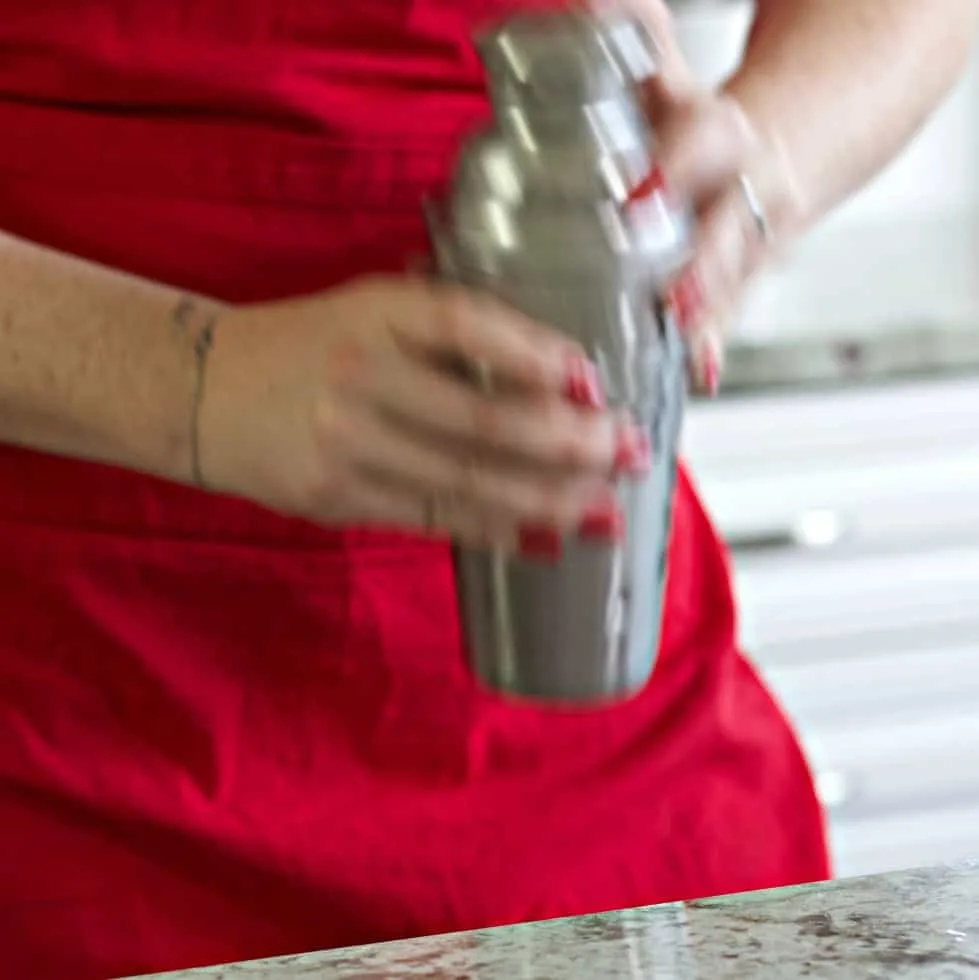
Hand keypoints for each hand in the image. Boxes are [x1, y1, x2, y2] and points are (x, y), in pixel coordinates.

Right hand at [197, 276, 648, 554]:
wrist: (201, 388)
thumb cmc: (306, 344)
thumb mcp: (370, 311)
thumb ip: (447, 333)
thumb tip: (556, 377)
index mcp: (374, 312)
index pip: (469, 326)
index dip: (538, 355)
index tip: (595, 382)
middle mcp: (362, 376)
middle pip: (486, 420)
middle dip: (572, 444)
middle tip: (633, 455)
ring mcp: (346, 443)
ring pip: (468, 481)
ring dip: (549, 499)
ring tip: (605, 508)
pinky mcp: (335, 499)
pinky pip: (431, 518)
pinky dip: (494, 529)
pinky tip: (543, 538)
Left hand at [617, 0, 799, 392]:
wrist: (778, 153)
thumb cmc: (702, 129)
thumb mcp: (673, 80)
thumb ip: (637, 44)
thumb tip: (584, 4)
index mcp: (722, 136)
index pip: (703, 147)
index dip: (674, 171)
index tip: (639, 197)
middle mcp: (745, 193)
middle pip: (729, 231)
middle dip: (703, 268)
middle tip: (673, 301)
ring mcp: (748, 245)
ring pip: (735, 283)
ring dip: (711, 319)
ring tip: (686, 352)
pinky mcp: (742, 284)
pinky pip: (730, 318)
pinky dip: (714, 347)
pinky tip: (702, 373)